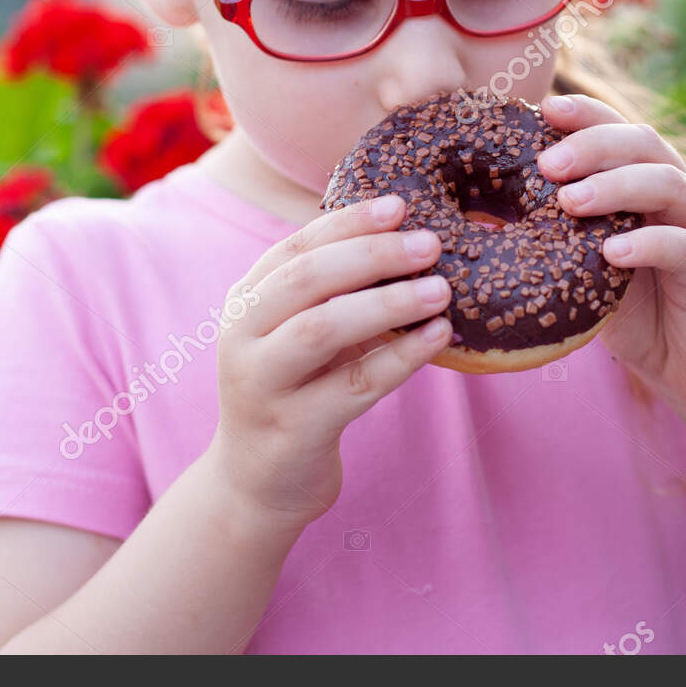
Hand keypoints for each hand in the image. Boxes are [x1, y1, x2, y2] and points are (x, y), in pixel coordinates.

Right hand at [209, 195, 450, 529]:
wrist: (259, 482)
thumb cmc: (296, 390)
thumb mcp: (300, 333)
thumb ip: (336, 291)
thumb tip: (410, 237)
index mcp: (245, 302)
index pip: (295, 247)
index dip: (347, 222)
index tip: (399, 204)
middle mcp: (243, 338)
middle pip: (306, 280)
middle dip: (372, 254)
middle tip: (430, 244)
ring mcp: (263, 385)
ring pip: (323, 329)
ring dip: (388, 303)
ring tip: (442, 290)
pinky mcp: (294, 429)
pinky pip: (356, 385)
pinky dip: (402, 356)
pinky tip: (439, 337)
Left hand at [536, 93, 685, 425]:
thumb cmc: (640, 316)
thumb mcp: (587, 272)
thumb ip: (553, 239)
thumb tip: (476, 215)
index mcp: (648, 189)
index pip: (620, 132)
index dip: (586, 114)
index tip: (542, 109)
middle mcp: (681, 201)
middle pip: (646, 145)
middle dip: (593, 145)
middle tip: (546, 163)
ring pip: (672, 186)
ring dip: (618, 185)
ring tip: (570, 200)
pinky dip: (651, 243)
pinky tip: (613, 251)